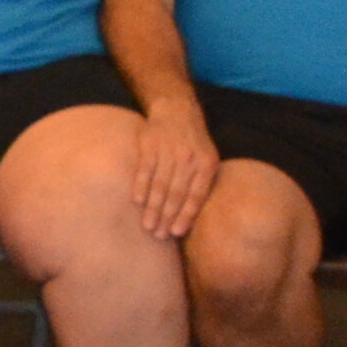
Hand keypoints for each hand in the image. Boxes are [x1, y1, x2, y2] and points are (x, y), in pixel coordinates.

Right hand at [133, 93, 221, 237]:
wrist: (177, 110)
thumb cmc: (195, 143)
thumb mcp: (208, 158)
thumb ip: (203, 182)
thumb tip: (193, 215)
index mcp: (206, 164)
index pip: (196, 195)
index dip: (186, 215)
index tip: (176, 232)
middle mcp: (188, 158)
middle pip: (176, 193)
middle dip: (167, 217)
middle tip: (159, 235)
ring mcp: (168, 151)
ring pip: (160, 184)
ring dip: (153, 207)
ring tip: (148, 225)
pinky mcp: (150, 145)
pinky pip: (145, 170)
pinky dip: (141, 186)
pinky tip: (138, 201)